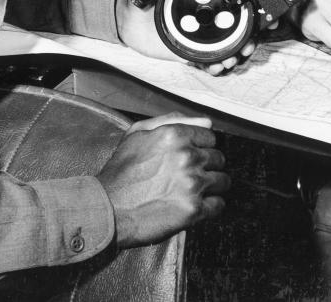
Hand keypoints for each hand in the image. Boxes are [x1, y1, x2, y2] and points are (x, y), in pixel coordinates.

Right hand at [97, 113, 229, 246]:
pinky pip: (219, 205)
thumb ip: (172, 120)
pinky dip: (211, 207)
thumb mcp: (137, 133)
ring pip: (223, 181)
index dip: (201, 147)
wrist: (107, 209)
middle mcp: (187, 157)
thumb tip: (206, 123)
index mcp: (175, 135)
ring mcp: (192, 184)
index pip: (210, 137)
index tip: (191, 157)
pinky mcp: (194, 210)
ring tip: (194, 191)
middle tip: (190, 175)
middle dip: (207, 166)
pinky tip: (196, 206)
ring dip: (211, 186)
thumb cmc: (120, 171)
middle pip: (218, 158)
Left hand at [115, 0, 253, 74]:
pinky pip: (207, 62)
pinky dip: (216, 67)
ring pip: (227, 49)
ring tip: (232, 58)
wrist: (128, 16)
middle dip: (249, 40)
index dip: (253, 14)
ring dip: (235, 55)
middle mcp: (208, 20)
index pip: (237, 7)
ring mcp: (201, 37)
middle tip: (249, 43)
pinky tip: (217, 66)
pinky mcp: (190, 53)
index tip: (266, 19)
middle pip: (238, 31)